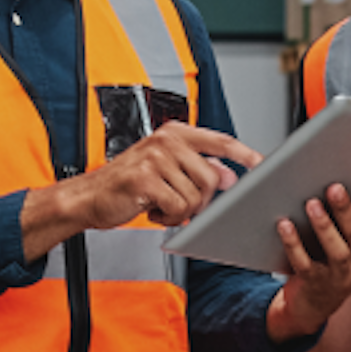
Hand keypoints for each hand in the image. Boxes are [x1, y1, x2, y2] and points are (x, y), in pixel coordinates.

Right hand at [22, 122, 259, 259]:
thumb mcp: (165, 169)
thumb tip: (230, 176)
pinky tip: (152, 211)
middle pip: (212, 178)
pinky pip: (177, 207)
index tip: (262, 164)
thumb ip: (197, 167)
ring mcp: (155, 158)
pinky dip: (168, 217)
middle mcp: (166, 141)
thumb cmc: (128, 184)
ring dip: (181, 211)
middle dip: (201, 201)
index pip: (219, 141)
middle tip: (179, 204)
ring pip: (196, 197)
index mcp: (175, 133)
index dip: (244, 154)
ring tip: (161, 206)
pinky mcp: (145, 179)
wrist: (88, 196)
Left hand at [266, 180, 350, 341]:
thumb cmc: (330, 257)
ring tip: (311, 204)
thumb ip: (347, 213)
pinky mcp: (316, 285)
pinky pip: (305, 264)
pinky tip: (284, 225)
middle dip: (346, 209)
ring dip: (324, 226)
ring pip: (337, 251)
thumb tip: (337, 177)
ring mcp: (341, 278)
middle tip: (334, 187)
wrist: (314, 303)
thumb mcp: (347, 239)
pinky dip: (294, 244)